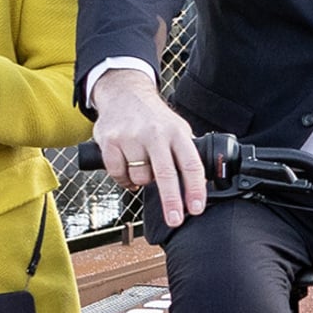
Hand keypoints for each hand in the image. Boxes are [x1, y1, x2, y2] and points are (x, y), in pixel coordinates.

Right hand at [92, 68, 204, 221]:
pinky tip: (127, 167)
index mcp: (176, 132)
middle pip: (166, 174)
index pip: (191, 164)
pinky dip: (124, 178)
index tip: (196, 208)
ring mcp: (131, 137)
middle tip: (175, 219)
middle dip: (171, 201)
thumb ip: (186, 153)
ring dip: (142, 181)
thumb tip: (202, 184)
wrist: (124, 93)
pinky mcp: (110, 142)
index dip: (195, 189)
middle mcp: (155, 134)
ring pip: (140, 177)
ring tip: (142, 165)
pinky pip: (119, 174)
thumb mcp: (177, 128)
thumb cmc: (153, 117)